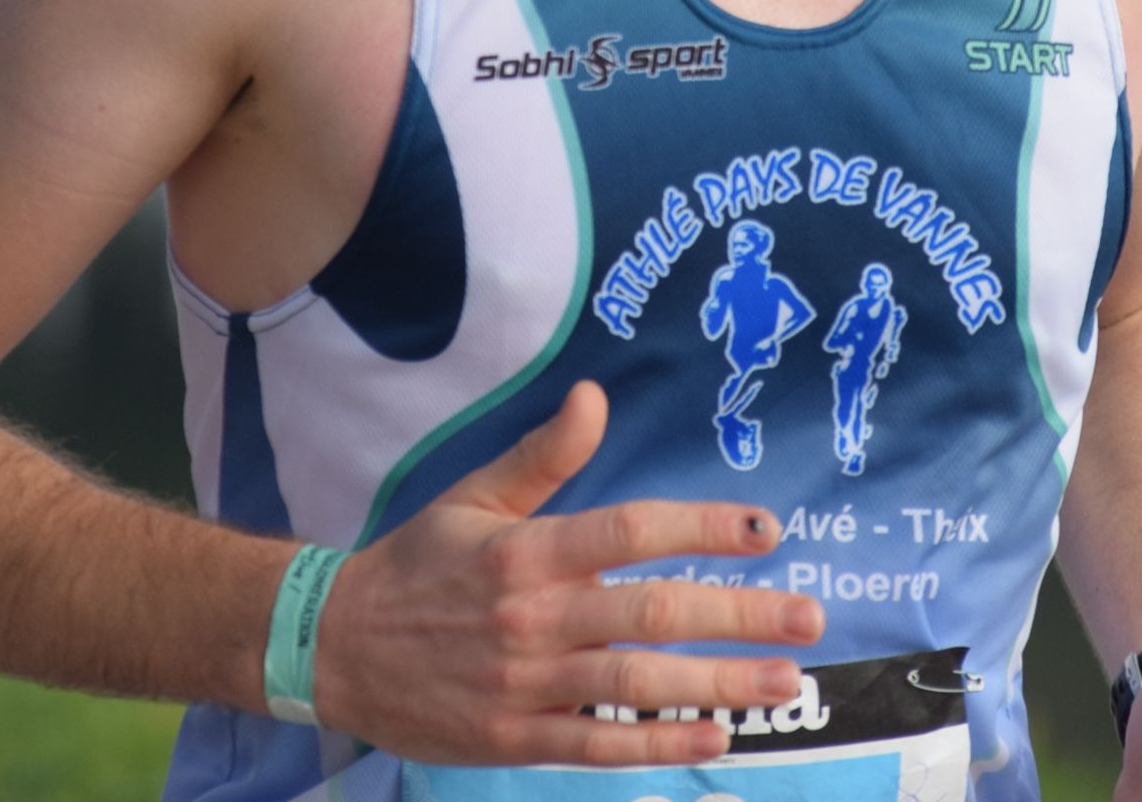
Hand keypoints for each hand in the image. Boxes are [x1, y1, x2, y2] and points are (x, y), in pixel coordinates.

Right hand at [308, 380, 825, 765]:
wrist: (333, 648)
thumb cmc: (417, 566)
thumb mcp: (472, 498)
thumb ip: (542, 455)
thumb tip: (594, 396)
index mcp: (526, 550)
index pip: (630, 531)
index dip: (703, 526)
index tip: (766, 528)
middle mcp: (532, 617)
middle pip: (651, 613)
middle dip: (738, 615)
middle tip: (808, 619)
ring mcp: (525, 684)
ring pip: (636, 686)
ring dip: (718, 685)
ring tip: (783, 683)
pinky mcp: (514, 738)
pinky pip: (598, 745)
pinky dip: (658, 746)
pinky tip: (716, 740)